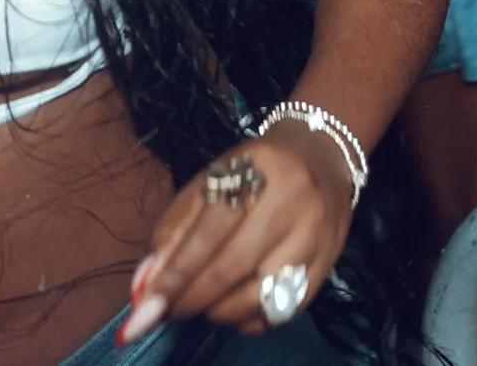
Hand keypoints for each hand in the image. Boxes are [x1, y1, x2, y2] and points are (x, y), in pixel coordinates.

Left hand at [119, 124, 354, 342]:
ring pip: (258, 297)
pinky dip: (252, 321)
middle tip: (170, 310)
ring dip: (219, 313)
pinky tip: (238, 310)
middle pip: (231, 269)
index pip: (208, 233)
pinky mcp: (330, 260)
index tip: (146, 309)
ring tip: (206, 305)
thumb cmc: (256, 171)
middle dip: (190, 300)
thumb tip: (145, 290)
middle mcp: (294, 201)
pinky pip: (284, 310)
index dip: (174, 276)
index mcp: (258, 170)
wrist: (324, 156)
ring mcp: (317, 234)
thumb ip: (174, 231)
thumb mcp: (211, 182)